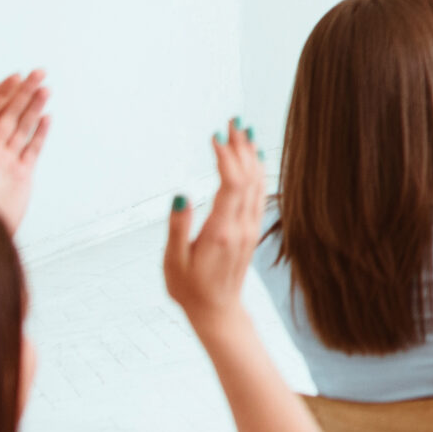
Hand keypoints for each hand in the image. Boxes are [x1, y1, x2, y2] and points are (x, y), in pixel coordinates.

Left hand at [0, 72, 50, 234]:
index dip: (2, 92)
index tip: (16, 76)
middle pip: (9, 114)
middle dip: (24, 93)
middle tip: (39, 73)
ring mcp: (6, 160)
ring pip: (22, 127)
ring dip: (34, 107)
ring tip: (46, 89)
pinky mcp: (22, 174)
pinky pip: (33, 148)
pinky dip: (40, 132)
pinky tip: (47, 117)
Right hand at [166, 120, 265, 329]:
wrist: (217, 310)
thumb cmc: (189, 288)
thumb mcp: (174, 261)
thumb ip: (178, 228)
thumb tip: (181, 195)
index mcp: (221, 232)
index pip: (230, 185)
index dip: (226, 158)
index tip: (216, 136)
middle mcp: (240, 227)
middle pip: (247, 178)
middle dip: (241, 146)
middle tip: (233, 120)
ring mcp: (249, 228)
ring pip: (256, 184)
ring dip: (250, 155)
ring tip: (244, 130)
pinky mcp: (250, 230)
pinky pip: (258, 195)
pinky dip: (257, 172)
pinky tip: (254, 158)